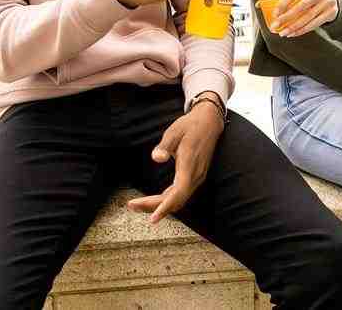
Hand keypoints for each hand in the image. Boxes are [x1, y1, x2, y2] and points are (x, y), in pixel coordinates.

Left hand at [127, 98, 224, 223]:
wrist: (209, 122)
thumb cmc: (190, 126)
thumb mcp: (174, 132)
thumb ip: (165, 146)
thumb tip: (156, 158)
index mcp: (189, 166)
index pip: (178, 193)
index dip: (165, 208)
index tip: (153, 219)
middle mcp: (195, 176)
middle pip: (176, 200)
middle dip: (154, 207)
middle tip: (132, 205)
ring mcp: (197, 177)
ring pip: (179, 199)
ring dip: (160, 205)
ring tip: (139, 204)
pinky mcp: (195, 176)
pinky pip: (181, 193)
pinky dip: (167, 200)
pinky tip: (156, 200)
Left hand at [268, 0, 338, 36]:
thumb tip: (258, 4)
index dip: (283, 4)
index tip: (275, 14)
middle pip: (301, 6)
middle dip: (287, 18)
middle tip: (276, 26)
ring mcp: (327, 2)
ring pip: (308, 17)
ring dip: (293, 27)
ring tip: (283, 33)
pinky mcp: (331, 12)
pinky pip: (314, 24)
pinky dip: (302, 30)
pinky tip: (294, 33)